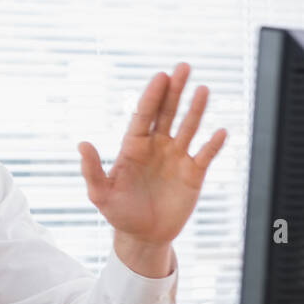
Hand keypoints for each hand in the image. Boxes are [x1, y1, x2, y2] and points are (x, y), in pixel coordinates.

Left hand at [77, 61, 226, 246]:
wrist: (143, 236)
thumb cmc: (119, 212)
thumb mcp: (101, 193)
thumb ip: (93, 169)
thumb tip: (82, 143)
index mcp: (134, 146)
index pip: (144, 115)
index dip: (152, 96)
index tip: (160, 76)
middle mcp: (157, 146)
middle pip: (167, 112)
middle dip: (175, 90)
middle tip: (183, 67)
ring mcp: (177, 158)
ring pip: (188, 128)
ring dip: (196, 109)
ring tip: (203, 89)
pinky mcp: (193, 174)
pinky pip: (205, 155)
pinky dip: (213, 144)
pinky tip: (220, 131)